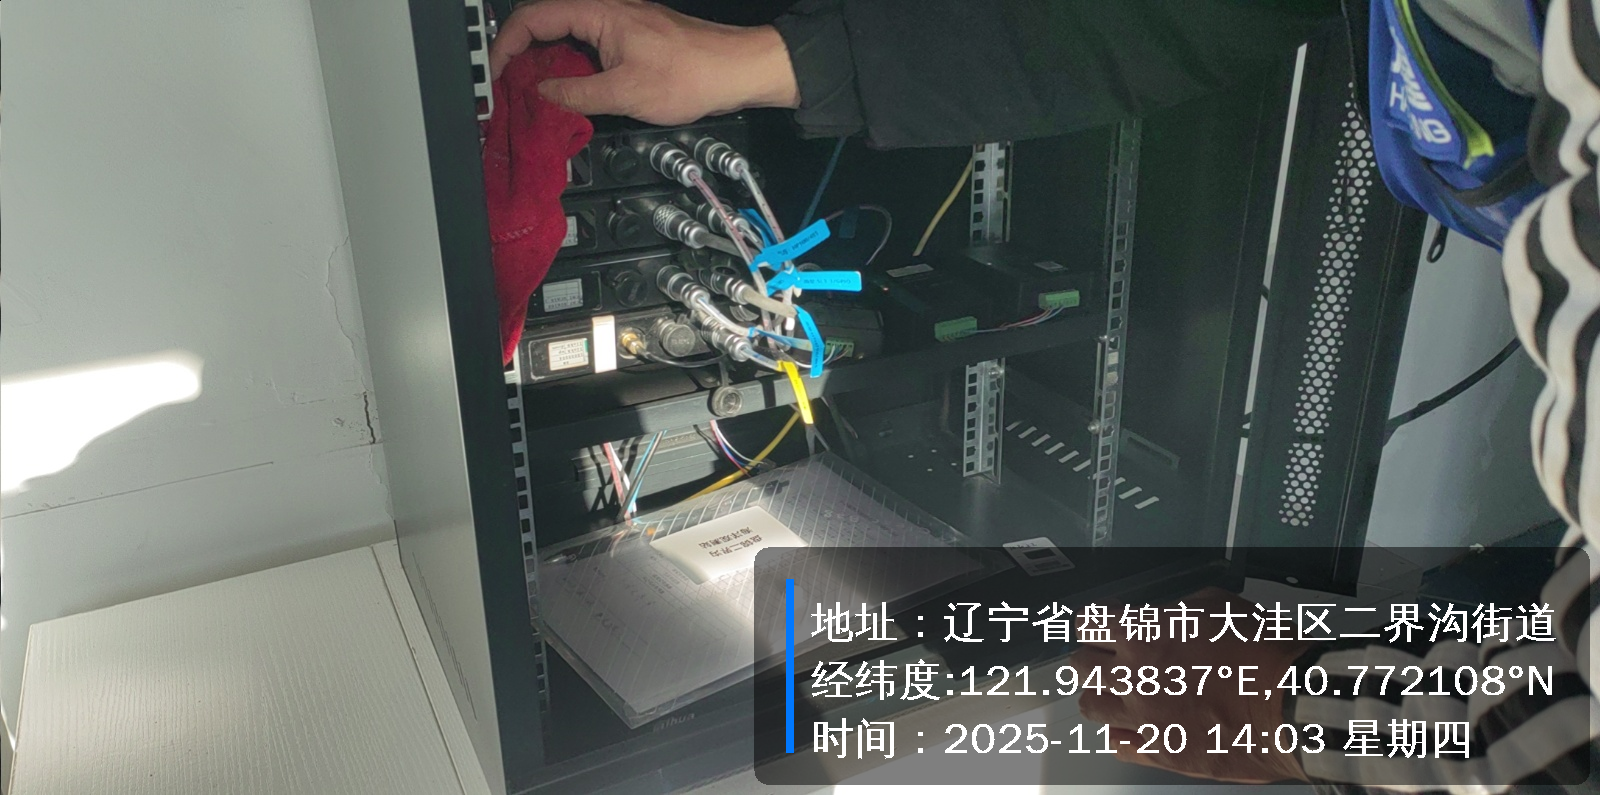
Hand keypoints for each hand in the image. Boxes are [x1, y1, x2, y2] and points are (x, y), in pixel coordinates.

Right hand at [488, 0, 799, 124]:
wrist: (737, 70)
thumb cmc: (693, 74)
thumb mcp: (624, 94)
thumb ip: (575, 94)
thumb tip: (543, 95)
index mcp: (599, 13)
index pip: (533, 18)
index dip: (507, 44)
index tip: (496, 72)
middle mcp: (606, 10)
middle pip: (546, 24)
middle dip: (521, 54)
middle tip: (507, 88)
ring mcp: (619, 23)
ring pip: (567, 37)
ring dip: (546, 63)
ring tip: (532, 94)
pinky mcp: (632, 38)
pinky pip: (588, 46)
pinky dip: (571, 66)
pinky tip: (569, 90)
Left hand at [1068, 587, 1312, 783]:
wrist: (1292, 705)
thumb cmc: (1263, 653)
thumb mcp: (1219, 605)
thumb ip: (1180, 609)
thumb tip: (1169, 616)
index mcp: (1143, 634)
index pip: (1089, 622)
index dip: (1094, 622)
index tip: (1099, 624)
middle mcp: (1132, 676)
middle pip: (1079, 664)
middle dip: (1089, 657)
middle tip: (1103, 658)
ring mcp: (1142, 718)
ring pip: (1090, 706)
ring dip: (1099, 696)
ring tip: (1114, 694)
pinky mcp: (1160, 752)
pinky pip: (1119, 745)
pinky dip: (1123, 735)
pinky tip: (1135, 728)